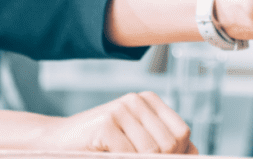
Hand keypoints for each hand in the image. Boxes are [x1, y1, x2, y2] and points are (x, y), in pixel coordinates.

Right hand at [44, 91, 195, 153]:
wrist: (56, 140)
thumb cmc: (99, 144)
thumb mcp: (136, 141)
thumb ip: (163, 143)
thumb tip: (197, 153)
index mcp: (149, 101)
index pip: (182, 132)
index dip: (179, 154)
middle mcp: (137, 100)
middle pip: (170, 143)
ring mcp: (121, 109)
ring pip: (152, 152)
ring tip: (125, 158)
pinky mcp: (106, 123)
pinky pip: (129, 155)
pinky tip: (110, 156)